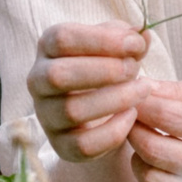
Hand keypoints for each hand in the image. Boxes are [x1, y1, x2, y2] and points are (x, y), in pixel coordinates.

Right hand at [27, 23, 150, 161]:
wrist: (99, 113)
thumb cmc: (106, 70)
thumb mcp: (115, 48)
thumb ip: (129, 39)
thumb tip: (143, 35)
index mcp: (48, 48)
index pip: (62, 39)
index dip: (101, 40)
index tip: (135, 44)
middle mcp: (38, 81)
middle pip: (58, 75)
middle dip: (104, 71)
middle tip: (134, 69)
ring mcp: (46, 115)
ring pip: (72, 111)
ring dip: (115, 99)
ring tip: (142, 90)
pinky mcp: (60, 145)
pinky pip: (83, 144)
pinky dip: (114, 131)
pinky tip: (132, 115)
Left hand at [124, 79, 181, 181]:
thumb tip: (148, 87)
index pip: (165, 113)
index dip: (141, 106)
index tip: (136, 101)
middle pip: (152, 145)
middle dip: (135, 132)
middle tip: (136, 125)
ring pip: (149, 176)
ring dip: (139, 161)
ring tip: (149, 150)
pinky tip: (161, 176)